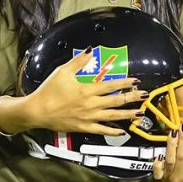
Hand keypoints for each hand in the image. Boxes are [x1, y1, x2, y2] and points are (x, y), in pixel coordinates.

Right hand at [19, 50, 146, 134]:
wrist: (37, 111)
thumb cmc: (49, 91)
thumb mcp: (63, 71)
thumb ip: (79, 61)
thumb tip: (91, 50)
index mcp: (87, 90)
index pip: (111, 85)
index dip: (125, 83)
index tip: (136, 81)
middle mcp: (91, 104)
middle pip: (116, 101)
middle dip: (132, 98)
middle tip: (145, 96)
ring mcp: (88, 118)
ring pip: (113, 116)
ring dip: (128, 114)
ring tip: (140, 113)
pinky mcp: (83, 127)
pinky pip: (101, 130)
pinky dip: (113, 131)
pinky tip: (122, 131)